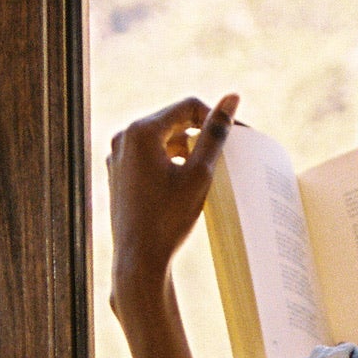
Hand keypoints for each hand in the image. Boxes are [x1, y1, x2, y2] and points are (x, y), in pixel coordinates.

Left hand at [108, 94, 237, 315]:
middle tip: (228, 153)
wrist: (139, 259)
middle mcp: (123, 138)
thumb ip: (215, 133)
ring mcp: (117, 157)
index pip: (188, 107)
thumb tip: (232, 98)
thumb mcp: (199, 173)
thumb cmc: (169, 217)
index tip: (239, 136)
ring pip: (161, 139)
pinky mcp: (118, 175)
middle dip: (201, 133)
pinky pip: (149, 157)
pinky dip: (170, 161)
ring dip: (187, 148)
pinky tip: (187, 181)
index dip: (216, 117)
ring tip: (209, 169)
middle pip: (173, 121)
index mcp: (141, 131)